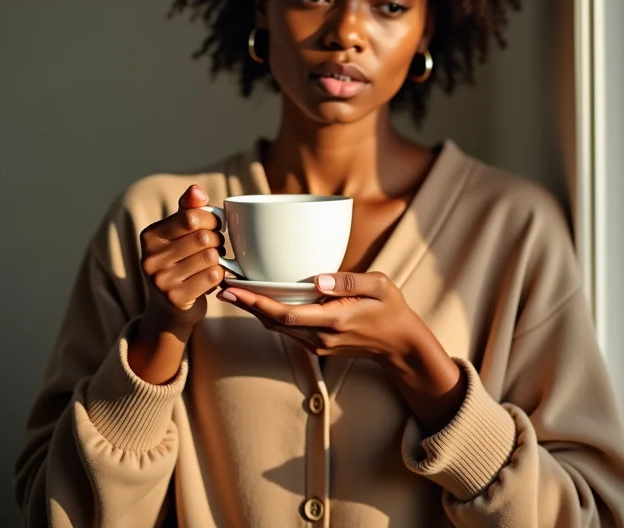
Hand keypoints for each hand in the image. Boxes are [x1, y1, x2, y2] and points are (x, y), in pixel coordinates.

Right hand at [139, 184, 225, 331]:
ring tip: (213, 261)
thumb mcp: (178, 235)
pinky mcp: (176, 298)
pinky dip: (220, 274)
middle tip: (217, 245)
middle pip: (204, 237)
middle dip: (218, 239)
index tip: (216, 225)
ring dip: (220, 258)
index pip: (190, 217)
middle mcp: (150, 258)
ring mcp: (161, 281)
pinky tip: (212, 277)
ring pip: (211, 256)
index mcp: (150, 237)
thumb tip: (196, 189)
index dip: (211, 219)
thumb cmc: (178, 263)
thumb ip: (188, 210)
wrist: (169, 310)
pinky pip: (213, 276)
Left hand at [217, 271, 466, 433]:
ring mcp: (318, 344)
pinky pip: (288, 329)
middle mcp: (320, 337)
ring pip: (278, 328)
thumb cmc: (391, 310)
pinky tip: (261, 301)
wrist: (400, 345)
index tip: (235, 289)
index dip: (256, 303)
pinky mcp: (318, 345)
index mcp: (333, 320)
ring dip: (255, 311)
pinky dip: (270, 315)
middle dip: (247, 305)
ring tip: (235, 291)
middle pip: (273, 322)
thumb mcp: (380, 286)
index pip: (286, 314)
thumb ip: (349, 281)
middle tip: (223, 286)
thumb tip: (317, 278)